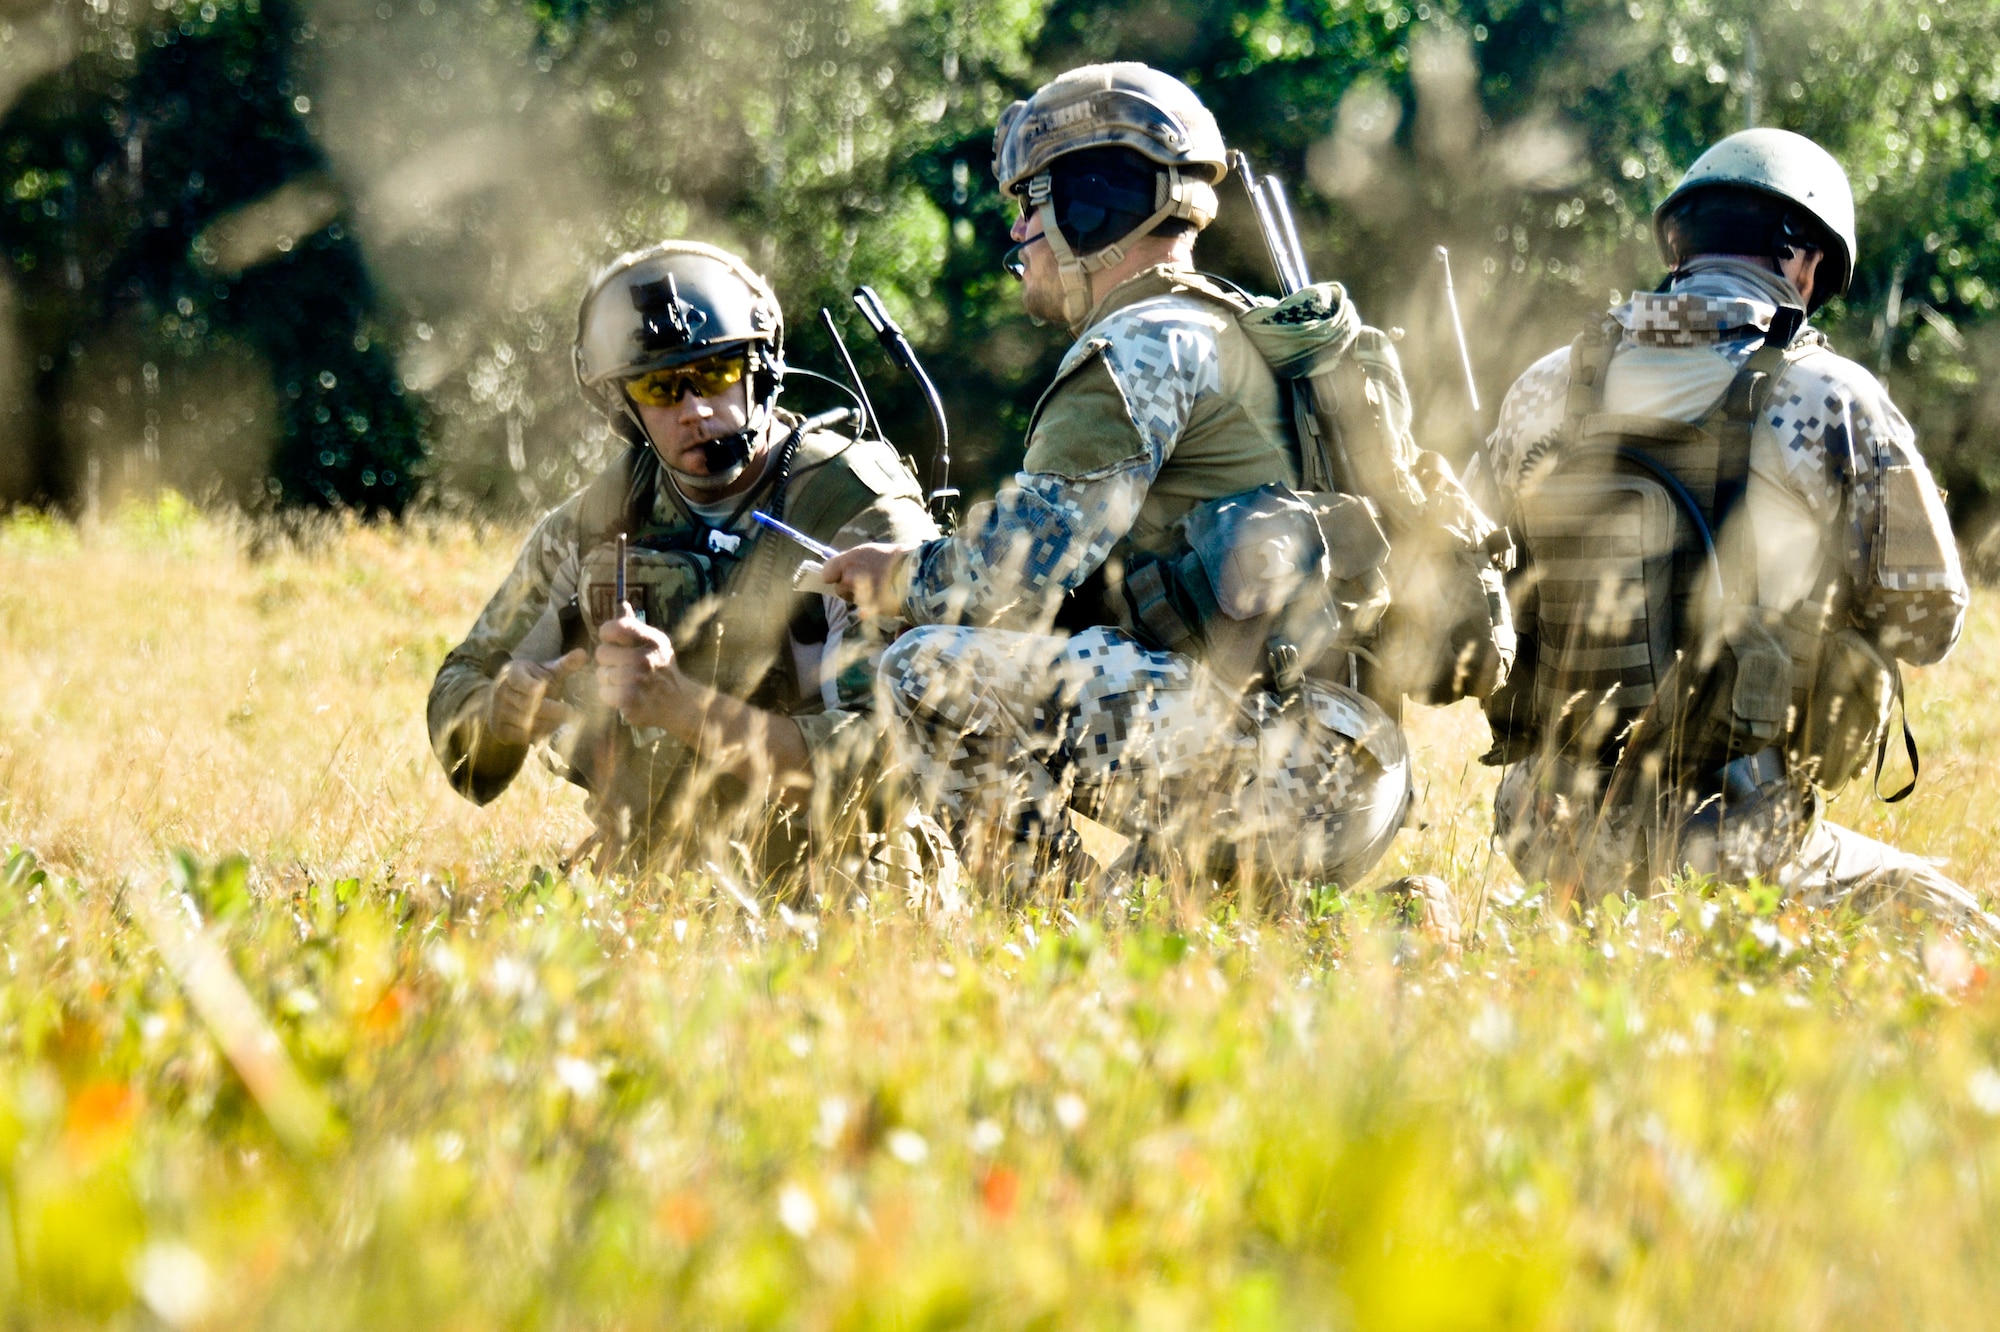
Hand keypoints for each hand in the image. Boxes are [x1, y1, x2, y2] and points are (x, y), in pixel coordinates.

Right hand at [487, 649, 587, 745]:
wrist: (509, 698)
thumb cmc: (535, 681)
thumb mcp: (548, 671)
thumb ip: (565, 664)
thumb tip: (583, 654)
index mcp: (512, 672)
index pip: (519, 680)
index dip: (532, 686)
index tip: (544, 689)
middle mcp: (501, 691)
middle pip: (528, 705)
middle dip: (553, 709)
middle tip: (571, 711)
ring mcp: (498, 711)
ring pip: (526, 722)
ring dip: (548, 724)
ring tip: (563, 721)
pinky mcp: (499, 729)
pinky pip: (521, 736)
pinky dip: (538, 735)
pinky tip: (550, 729)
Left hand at [595, 604, 683, 727]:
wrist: (679, 703)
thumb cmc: (662, 669)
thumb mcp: (655, 644)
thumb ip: (634, 626)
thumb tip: (622, 603)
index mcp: (651, 640)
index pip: (614, 628)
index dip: (607, 634)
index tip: (613, 641)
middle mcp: (645, 659)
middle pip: (601, 652)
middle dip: (608, 661)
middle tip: (622, 666)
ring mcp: (638, 681)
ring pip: (601, 674)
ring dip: (609, 680)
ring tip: (625, 682)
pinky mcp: (631, 701)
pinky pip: (603, 693)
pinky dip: (610, 696)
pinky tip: (624, 695)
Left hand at [820, 541, 918, 617]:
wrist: (918, 571)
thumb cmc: (898, 558)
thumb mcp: (872, 552)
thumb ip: (853, 562)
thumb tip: (842, 571)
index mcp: (850, 559)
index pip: (826, 572)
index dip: (833, 576)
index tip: (841, 576)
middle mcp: (851, 575)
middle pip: (840, 589)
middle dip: (850, 589)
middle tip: (869, 584)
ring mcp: (859, 592)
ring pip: (852, 601)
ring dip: (861, 599)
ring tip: (880, 591)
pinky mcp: (869, 608)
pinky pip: (863, 612)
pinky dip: (869, 611)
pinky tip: (882, 604)